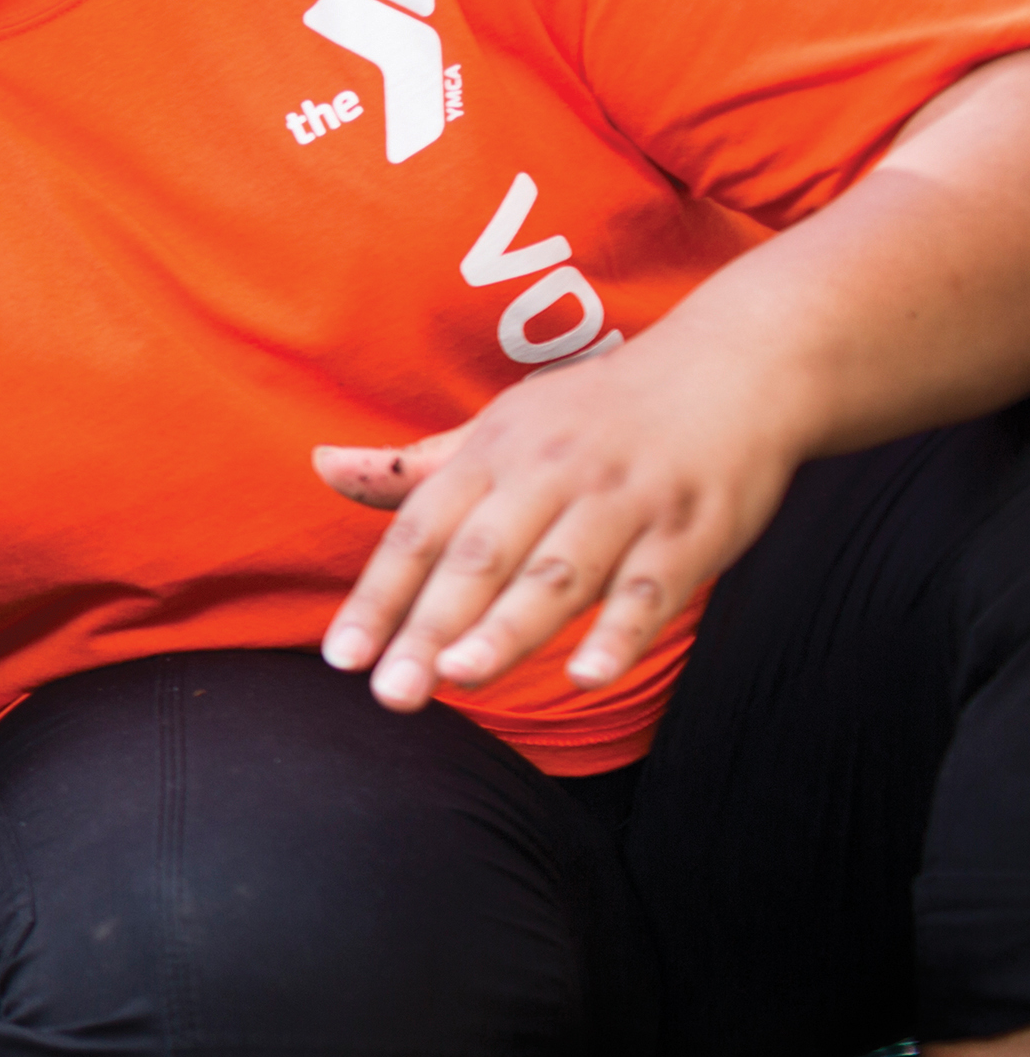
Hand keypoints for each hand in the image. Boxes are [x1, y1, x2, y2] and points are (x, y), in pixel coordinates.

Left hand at [311, 337, 803, 712]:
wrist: (736, 364)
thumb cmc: (597, 413)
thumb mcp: (501, 426)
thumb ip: (415, 467)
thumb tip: (320, 465)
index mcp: (495, 454)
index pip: (421, 533)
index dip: (379, 596)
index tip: (342, 658)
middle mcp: (552, 474)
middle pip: (481, 558)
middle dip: (431, 626)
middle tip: (392, 692)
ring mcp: (625, 501)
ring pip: (559, 573)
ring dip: (510, 627)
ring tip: (460, 678)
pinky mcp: (694, 528)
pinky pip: (654, 588)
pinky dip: (622, 632)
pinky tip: (587, 675)